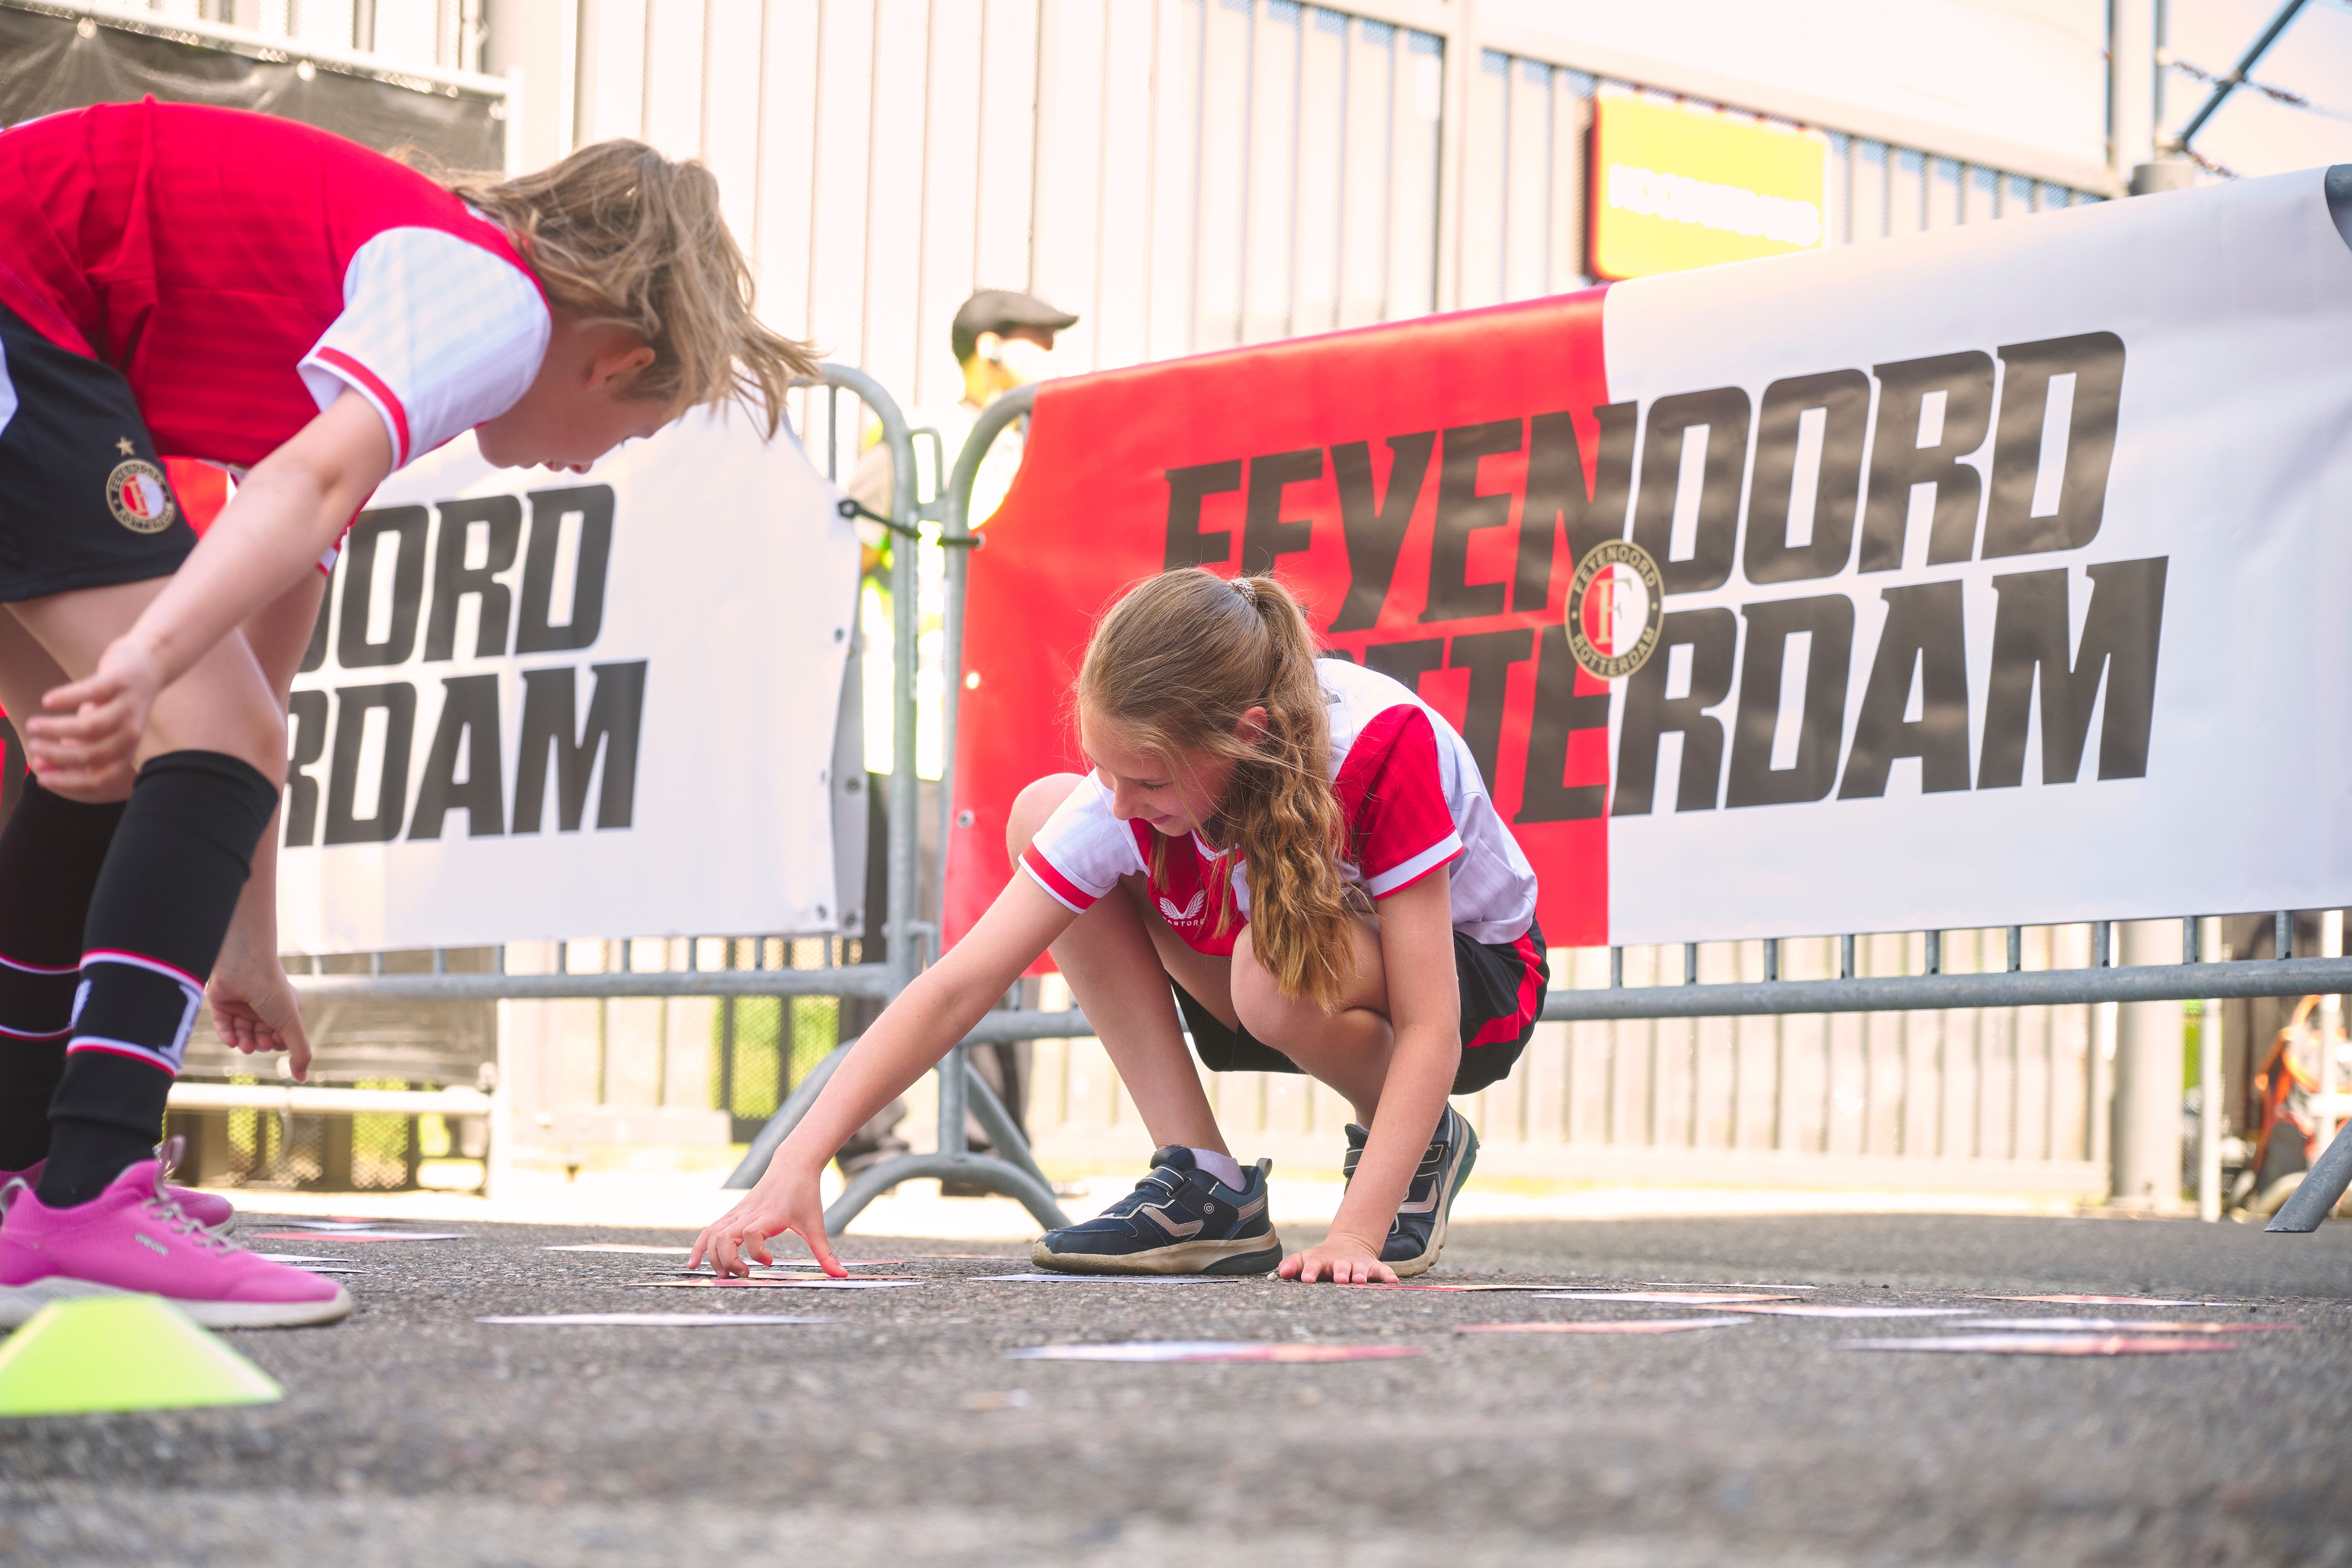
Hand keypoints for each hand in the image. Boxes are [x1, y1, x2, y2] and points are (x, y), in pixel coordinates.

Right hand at [26, 638, 163, 795]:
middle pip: (92, 754)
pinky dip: (67, 698)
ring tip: (32, 725)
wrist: (146, 667)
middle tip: (32, 746)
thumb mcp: (96, 731)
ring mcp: (128, 707)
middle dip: (57, 755)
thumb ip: (72, 749)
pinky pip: (92, 693)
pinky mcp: (121, 682)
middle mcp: (130, 733)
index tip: (40, 780)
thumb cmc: (112, 704)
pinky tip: (47, 701)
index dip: (69, 782)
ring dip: (56, 729)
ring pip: (90, 727)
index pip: (100, 777)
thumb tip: (40, 767)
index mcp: (126, 751)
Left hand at [207, 947, 311, 1081]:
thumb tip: (302, 1078)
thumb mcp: (291, 1024)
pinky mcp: (222, 1004)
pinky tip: (232, 1040)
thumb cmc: (272, 991)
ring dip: (244, 1043)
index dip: (279, 1043)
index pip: (281, 1035)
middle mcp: (263, 1008)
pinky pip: (224, 1026)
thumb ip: (300, 1052)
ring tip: (245, 1045)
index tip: (278, 1041)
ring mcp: (242, 1006)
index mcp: (283, 1008)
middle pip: (261, 1037)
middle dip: (261, 1044)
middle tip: (262, 1042)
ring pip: (242, 1034)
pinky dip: (227, 1036)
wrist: (245, 965)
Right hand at [690, 1155, 844, 1278]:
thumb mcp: (816, 1225)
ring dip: (713, 1257)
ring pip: (713, 1235)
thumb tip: (841, 1275)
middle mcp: (750, 1214)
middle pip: (724, 1238)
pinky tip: (694, 1263)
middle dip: (728, 1262)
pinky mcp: (733, 1214)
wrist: (792, 1165)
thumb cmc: (805, 1195)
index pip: (751, 1233)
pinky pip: (710, 1229)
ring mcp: (738, 1213)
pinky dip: (701, 1246)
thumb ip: (825, 1253)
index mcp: (770, 1216)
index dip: (756, 1251)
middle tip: (744, 1275)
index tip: (770, 1261)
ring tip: (723, 1276)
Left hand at [1278, 1232, 1397, 1285]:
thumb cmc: (1322, 1259)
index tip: (1307, 1279)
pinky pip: (1382, 1271)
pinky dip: (1388, 1275)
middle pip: (1340, 1266)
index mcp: (1322, 1260)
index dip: (1310, 1271)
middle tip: (1339, 1279)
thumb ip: (1292, 1265)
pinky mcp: (1373, 1267)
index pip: (1314, 1264)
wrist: (1347, 1245)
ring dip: (1360, 1274)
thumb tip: (1281, 1272)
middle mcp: (1341, 1262)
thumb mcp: (1306, 1259)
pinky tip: (1393, 1282)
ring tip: (1360, 1280)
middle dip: (1340, 1272)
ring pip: (1360, 1269)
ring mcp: (1358, 1264)